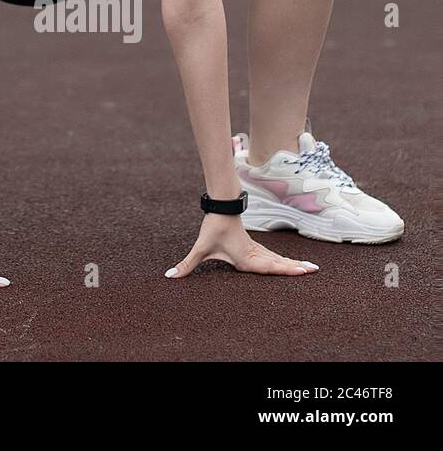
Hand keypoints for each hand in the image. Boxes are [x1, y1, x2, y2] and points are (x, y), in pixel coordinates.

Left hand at [164, 214, 319, 277]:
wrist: (220, 208)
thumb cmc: (212, 229)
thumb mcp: (199, 249)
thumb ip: (186, 265)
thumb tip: (169, 276)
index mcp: (245, 258)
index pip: (268, 267)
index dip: (285, 270)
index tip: (302, 271)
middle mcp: (254, 255)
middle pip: (278, 263)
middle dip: (296, 268)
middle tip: (314, 271)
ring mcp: (256, 250)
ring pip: (278, 259)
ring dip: (293, 264)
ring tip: (311, 269)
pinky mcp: (255, 246)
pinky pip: (273, 256)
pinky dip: (284, 261)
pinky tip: (292, 264)